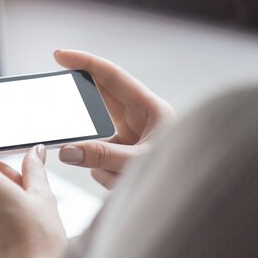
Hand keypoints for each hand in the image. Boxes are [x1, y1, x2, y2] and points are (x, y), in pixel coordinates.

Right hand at [56, 50, 174, 188]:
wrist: (197, 201)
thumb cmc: (182, 173)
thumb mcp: (139, 162)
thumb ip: (102, 156)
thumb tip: (67, 151)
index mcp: (149, 108)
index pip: (112, 77)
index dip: (85, 63)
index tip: (60, 56)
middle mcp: (139, 120)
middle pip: (99, 107)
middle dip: (83, 115)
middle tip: (64, 114)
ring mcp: (131, 141)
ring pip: (98, 143)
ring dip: (102, 162)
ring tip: (119, 175)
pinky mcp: (125, 160)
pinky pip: (101, 164)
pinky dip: (107, 177)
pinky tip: (122, 184)